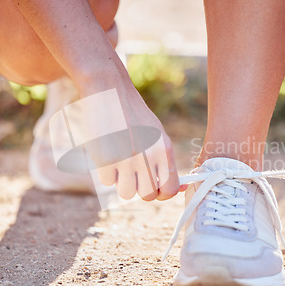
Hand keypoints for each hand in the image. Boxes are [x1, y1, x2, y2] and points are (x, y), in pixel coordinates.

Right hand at [86, 82, 180, 200]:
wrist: (108, 90)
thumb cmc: (133, 114)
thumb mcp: (156, 134)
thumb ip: (165, 161)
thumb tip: (179, 188)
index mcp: (164, 150)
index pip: (170, 190)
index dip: (161, 194)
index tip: (153, 188)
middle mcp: (148, 157)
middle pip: (147, 195)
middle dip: (138, 188)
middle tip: (130, 172)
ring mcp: (127, 160)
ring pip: (126, 193)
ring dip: (120, 182)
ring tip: (118, 161)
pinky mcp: (106, 159)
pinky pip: (107, 182)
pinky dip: (105, 172)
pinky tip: (106, 152)